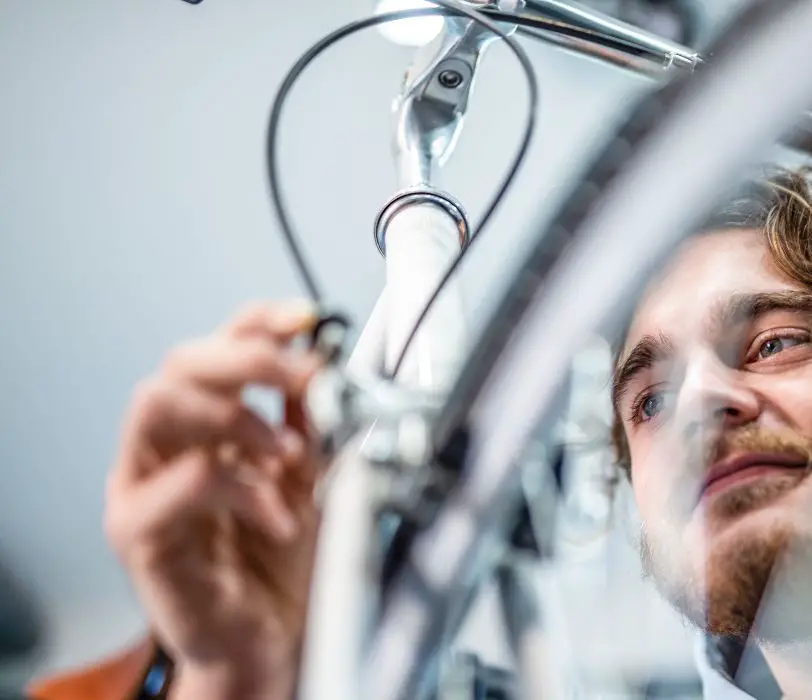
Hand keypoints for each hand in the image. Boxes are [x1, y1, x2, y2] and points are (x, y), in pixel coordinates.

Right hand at [104, 302, 325, 698]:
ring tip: (286, 454)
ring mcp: (144, 485)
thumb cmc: (287, 565)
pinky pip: (181, 484)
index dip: (260, 321)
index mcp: (211, 423)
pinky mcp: (139, 534)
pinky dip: (244, 490)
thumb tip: (329, 362)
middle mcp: (168, 445)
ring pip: (157, 403)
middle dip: (249, 358)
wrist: (278, 641)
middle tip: (302, 379)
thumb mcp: (316, 476)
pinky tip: (280, 516)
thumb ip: (314, 422)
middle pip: (180, 361)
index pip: (219, 346)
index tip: (308, 318)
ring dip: (236, 417)